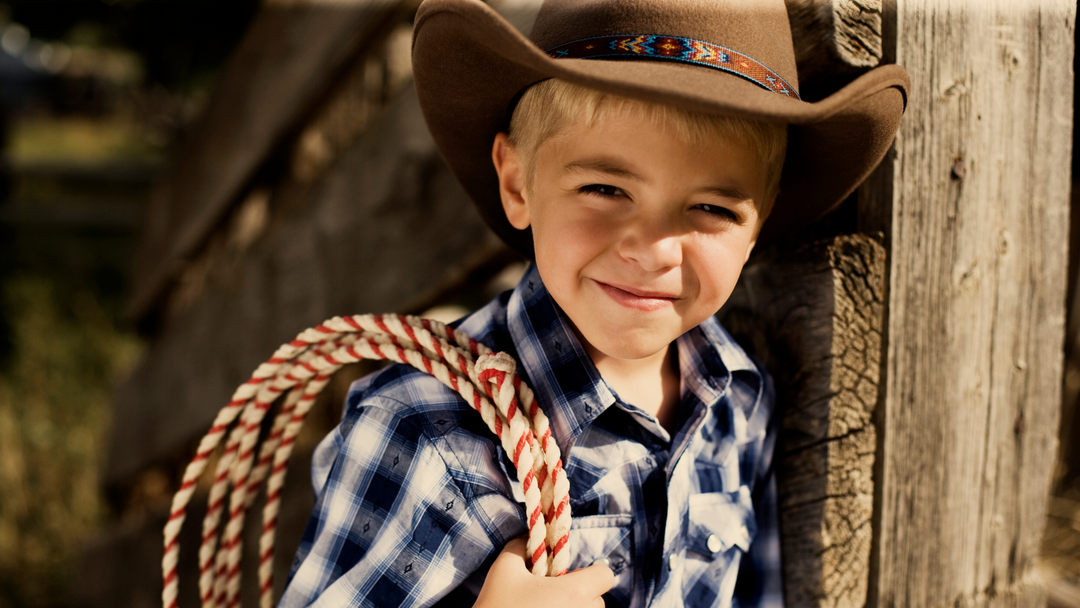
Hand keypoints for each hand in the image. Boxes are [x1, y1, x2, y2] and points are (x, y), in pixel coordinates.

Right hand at [474, 537, 613, 607]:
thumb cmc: (497, 605)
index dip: (592, 571)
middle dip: (581, 594)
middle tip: (552, 594)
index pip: (606, 576)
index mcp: (574, 593)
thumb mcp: (505, 568)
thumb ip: (520, 546)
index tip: (569, 575)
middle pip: (598, 599)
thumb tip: (529, 538)